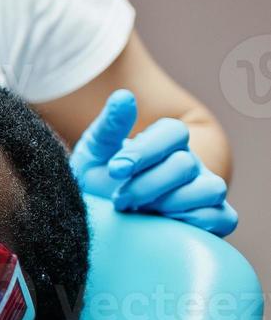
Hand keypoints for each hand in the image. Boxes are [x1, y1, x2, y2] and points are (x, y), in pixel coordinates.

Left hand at [70, 89, 236, 236]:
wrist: (99, 214)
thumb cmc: (98, 178)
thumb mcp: (95, 151)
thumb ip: (110, 125)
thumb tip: (123, 96)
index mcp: (165, 141)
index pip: (174, 132)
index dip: (145, 151)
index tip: (115, 169)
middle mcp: (190, 161)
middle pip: (185, 165)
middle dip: (146, 185)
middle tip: (119, 199)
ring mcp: (204, 188)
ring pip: (211, 189)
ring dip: (171, 203)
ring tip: (141, 212)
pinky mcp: (213, 217)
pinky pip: (224, 217)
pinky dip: (196, 221)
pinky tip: (163, 223)